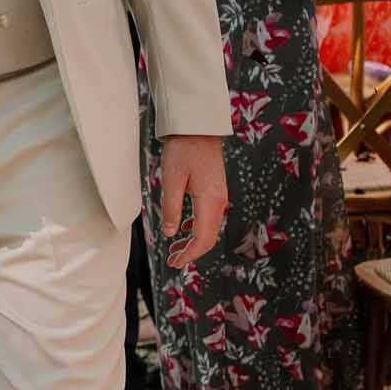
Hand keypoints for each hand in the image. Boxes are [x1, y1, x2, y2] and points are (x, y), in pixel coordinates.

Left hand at [159, 133, 228, 270]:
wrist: (198, 126)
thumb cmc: (182, 149)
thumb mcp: (171, 179)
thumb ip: (171, 208)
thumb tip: (171, 234)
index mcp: (210, 201)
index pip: (202, 239)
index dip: (189, 255)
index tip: (174, 263)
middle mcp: (219, 201)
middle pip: (208, 237)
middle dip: (191, 251)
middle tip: (172, 259)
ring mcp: (219, 195)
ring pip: (209, 227)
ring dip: (193, 240)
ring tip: (174, 248)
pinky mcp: (215, 189)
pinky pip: (208, 216)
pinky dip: (196, 227)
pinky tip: (183, 228)